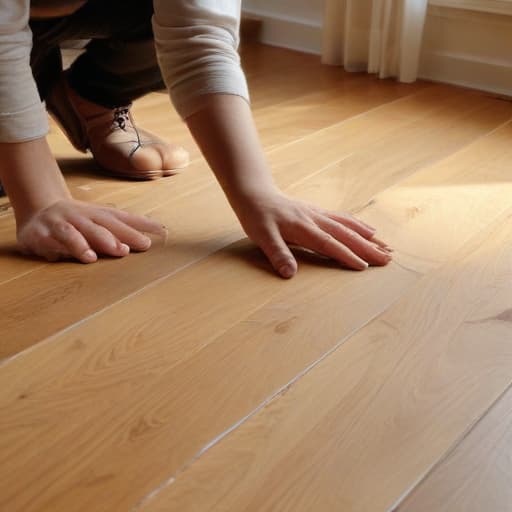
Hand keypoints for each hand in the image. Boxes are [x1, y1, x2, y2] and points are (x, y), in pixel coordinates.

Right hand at [17, 199, 165, 262]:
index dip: (142, 224)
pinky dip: (59, 248)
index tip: (162, 231)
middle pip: (101, 225)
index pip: (123, 218)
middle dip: (116, 236)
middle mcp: (81, 216)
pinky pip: (50, 241)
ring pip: (73, 232)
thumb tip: (152, 237)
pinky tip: (67, 256)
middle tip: (130, 249)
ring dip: (84, 244)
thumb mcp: (100, 222)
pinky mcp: (40, 234)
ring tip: (93, 257)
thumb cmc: (78, 222)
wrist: (37, 211)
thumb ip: (122, 230)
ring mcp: (60, 223)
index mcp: (98, 213)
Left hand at [233, 190, 392, 277]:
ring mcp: (318, 214)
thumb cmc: (257, 216)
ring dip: (368, 237)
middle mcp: (315, 219)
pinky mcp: (318, 212)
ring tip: (387, 247)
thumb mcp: (261, 236)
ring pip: (348, 226)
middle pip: (346, 235)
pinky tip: (368, 230)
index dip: (346, 255)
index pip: (329, 244)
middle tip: (387, 259)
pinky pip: (343, 219)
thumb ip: (277, 254)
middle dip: (367, 248)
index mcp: (303, 228)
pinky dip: (358, 225)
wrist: (255, 193)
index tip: (363, 266)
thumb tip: (290, 274)